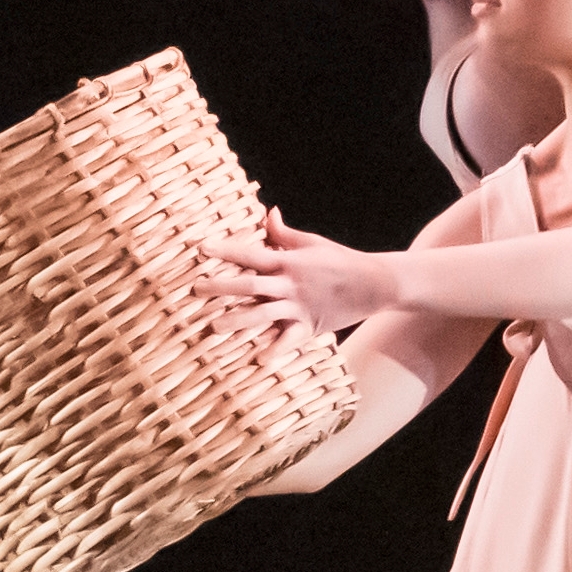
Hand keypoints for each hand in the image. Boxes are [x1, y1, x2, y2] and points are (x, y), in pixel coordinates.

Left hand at [201, 206, 392, 340]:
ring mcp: (299, 307)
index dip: (225, 251)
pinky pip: (290, 340)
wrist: (375, 282)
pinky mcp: (310, 326)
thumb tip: (268, 212)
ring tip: (214, 327)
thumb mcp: (312, 242)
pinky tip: (258, 359)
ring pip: (263, 314)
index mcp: (288, 261)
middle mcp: (290, 284)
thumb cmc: (340, 259)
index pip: (251, 254)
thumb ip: (284, 233)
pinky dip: (275, 350)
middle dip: (221, 287)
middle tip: (197, 289)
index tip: (201, 249)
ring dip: (237, 321)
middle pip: (249, 285)